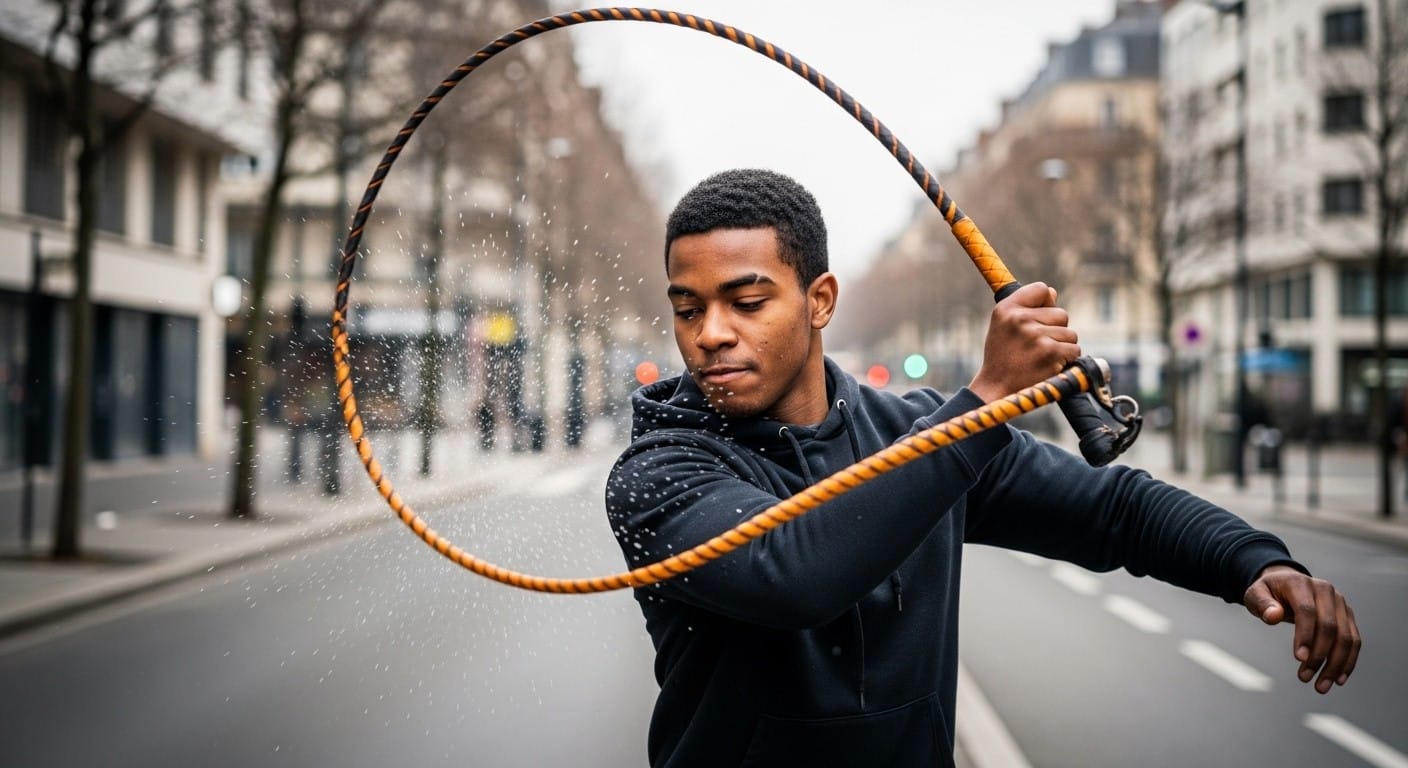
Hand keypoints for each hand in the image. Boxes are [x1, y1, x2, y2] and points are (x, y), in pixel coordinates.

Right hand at [968, 282, 1080, 401]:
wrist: (996, 389)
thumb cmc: (1002, 357)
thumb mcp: (1002, 326)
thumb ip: (1025, 306)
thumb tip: (1053, 293)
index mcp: (1007, 309)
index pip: (1041, 289)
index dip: (1045, 304)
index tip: (1037, 318)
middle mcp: (1020, 319)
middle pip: (1061, 313)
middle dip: (1055, 330)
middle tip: (1036, 346)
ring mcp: (1036, 336)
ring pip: (1070, 334)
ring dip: (1062, 347)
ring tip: (1041, 358)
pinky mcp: (1051, 353)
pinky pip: (1074, 350)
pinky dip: (1066, 360)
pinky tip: (1048, 366)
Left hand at [1243, 564, 1360, 693]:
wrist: (1286, 583)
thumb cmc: (1269, 592)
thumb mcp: (1256, 594)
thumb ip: (1262, 604)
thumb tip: (1272, 616)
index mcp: (1301, 584)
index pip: (1307, 611)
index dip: (1305, 635)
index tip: (1299, 658)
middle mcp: (1326, 591)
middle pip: (1329, 626)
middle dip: (1319, 656)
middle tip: (1305, 678)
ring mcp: (1340, 603)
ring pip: (1346, 637)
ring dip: (1336, 664)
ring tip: (1321, 685)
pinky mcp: (1347, 616)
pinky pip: (1353, 641)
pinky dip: (1348, 661)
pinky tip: (1338, 679)